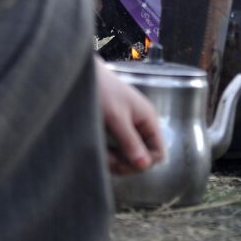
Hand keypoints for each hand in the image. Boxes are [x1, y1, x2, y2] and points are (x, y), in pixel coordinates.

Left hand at [95, 56, 165, 174]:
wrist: (82, 75)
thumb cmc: (102, 91)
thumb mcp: (116, 118)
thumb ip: (130, 142)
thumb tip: (145, 166)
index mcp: (148, 120)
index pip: (158, 152)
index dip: (144, 163)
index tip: (124, 163)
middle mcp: (141, 125)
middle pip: (142, 157)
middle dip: (126, 163)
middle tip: (107, 160)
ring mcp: (128, 128)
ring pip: (128, 156)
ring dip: (114, 160)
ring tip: (99, 153)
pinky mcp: (115, 129)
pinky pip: (117, 150)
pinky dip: (107, 153)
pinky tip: (97, 149)